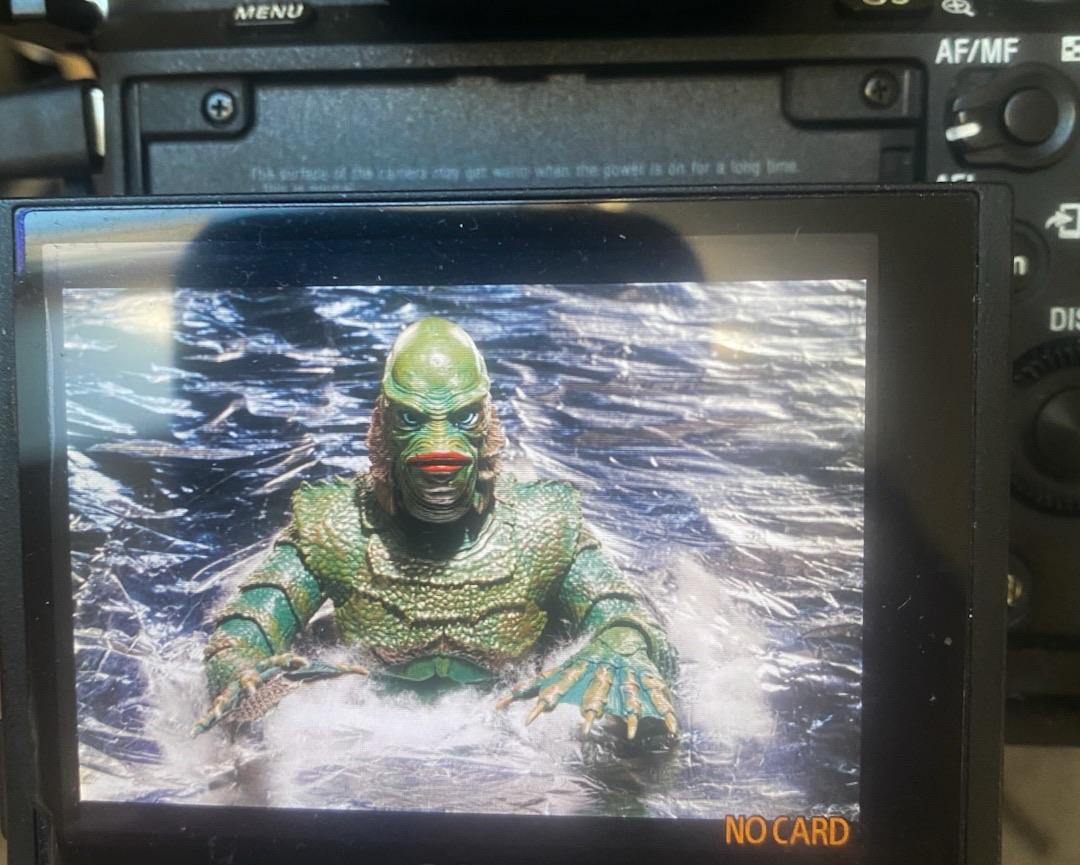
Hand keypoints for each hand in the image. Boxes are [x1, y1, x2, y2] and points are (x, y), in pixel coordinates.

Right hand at [192, 653, 367, 735]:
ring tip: (228, 707)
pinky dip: (205, 722)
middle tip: (259, 685)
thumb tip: (365, 671)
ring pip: (233, 693)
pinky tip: (195, 732)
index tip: (301, 662)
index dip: (291, 660)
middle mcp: (256, 674)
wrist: (240, 664)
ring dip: (230, 699)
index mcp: (276, 666)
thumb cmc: (281, 672)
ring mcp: (239, 687)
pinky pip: (213, 712)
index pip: (284, 660)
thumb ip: (333, 671)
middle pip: (257, 674)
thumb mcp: (306, 672)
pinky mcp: (225, 702)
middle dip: (257, 678)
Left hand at [497, 626, 677, 739]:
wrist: (623, 627)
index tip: (528, 718)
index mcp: (579, 668)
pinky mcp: (646, 676)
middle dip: (591, 708)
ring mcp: (625, 672)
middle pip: (594, 690)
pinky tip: (672, 730)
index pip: (557, 683)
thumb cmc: (586, 658)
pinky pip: (656, 694)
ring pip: (628, 693)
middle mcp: (602, 669)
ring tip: (631, 733)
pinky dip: (666, 712)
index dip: (544, 699)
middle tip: (585, 729)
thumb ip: (532, 687)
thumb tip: (497, 704)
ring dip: (630, 713)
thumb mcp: (561, 669)